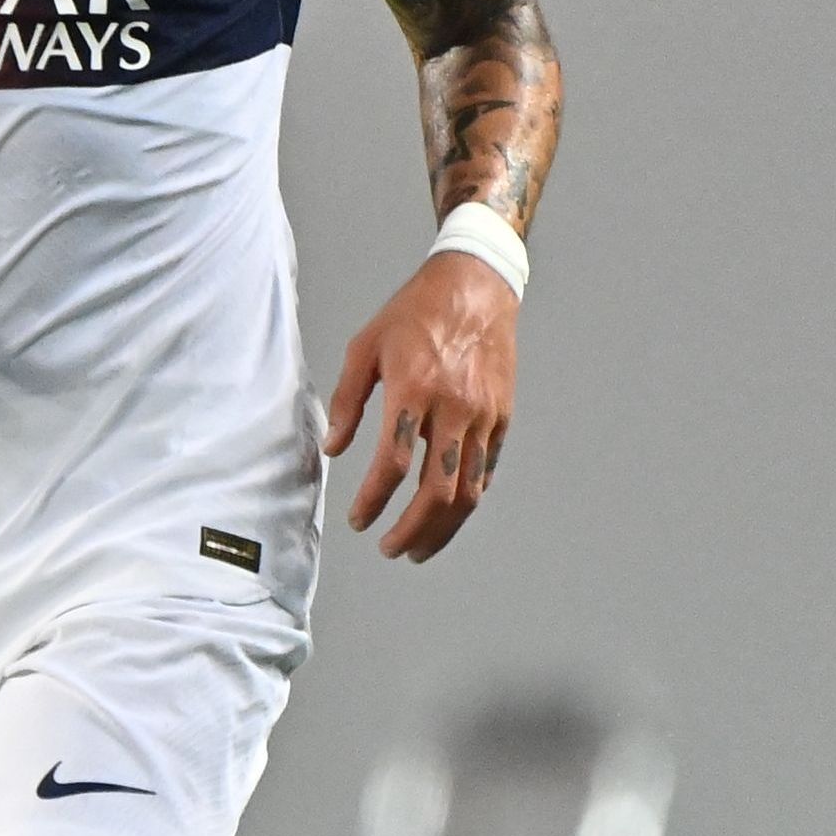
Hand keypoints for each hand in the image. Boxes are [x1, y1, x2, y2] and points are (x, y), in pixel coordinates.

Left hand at [321, 250, 517, 560]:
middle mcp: (453, 408)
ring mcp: (483, 415)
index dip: (373, 501)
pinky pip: (486, 470)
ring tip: (418, 548)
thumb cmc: (415, 313)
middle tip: (389, 549)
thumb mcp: (365, 346)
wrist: (477, 285)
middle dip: (411, 530)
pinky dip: (467, 498)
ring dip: (442, 528)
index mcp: (414, 389)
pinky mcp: (502, 417)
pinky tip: (447, 512)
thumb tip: (333, 449)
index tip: (358, 520)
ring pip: (468, 491)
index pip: (394, 464)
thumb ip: (346, 400)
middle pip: (437, 491)